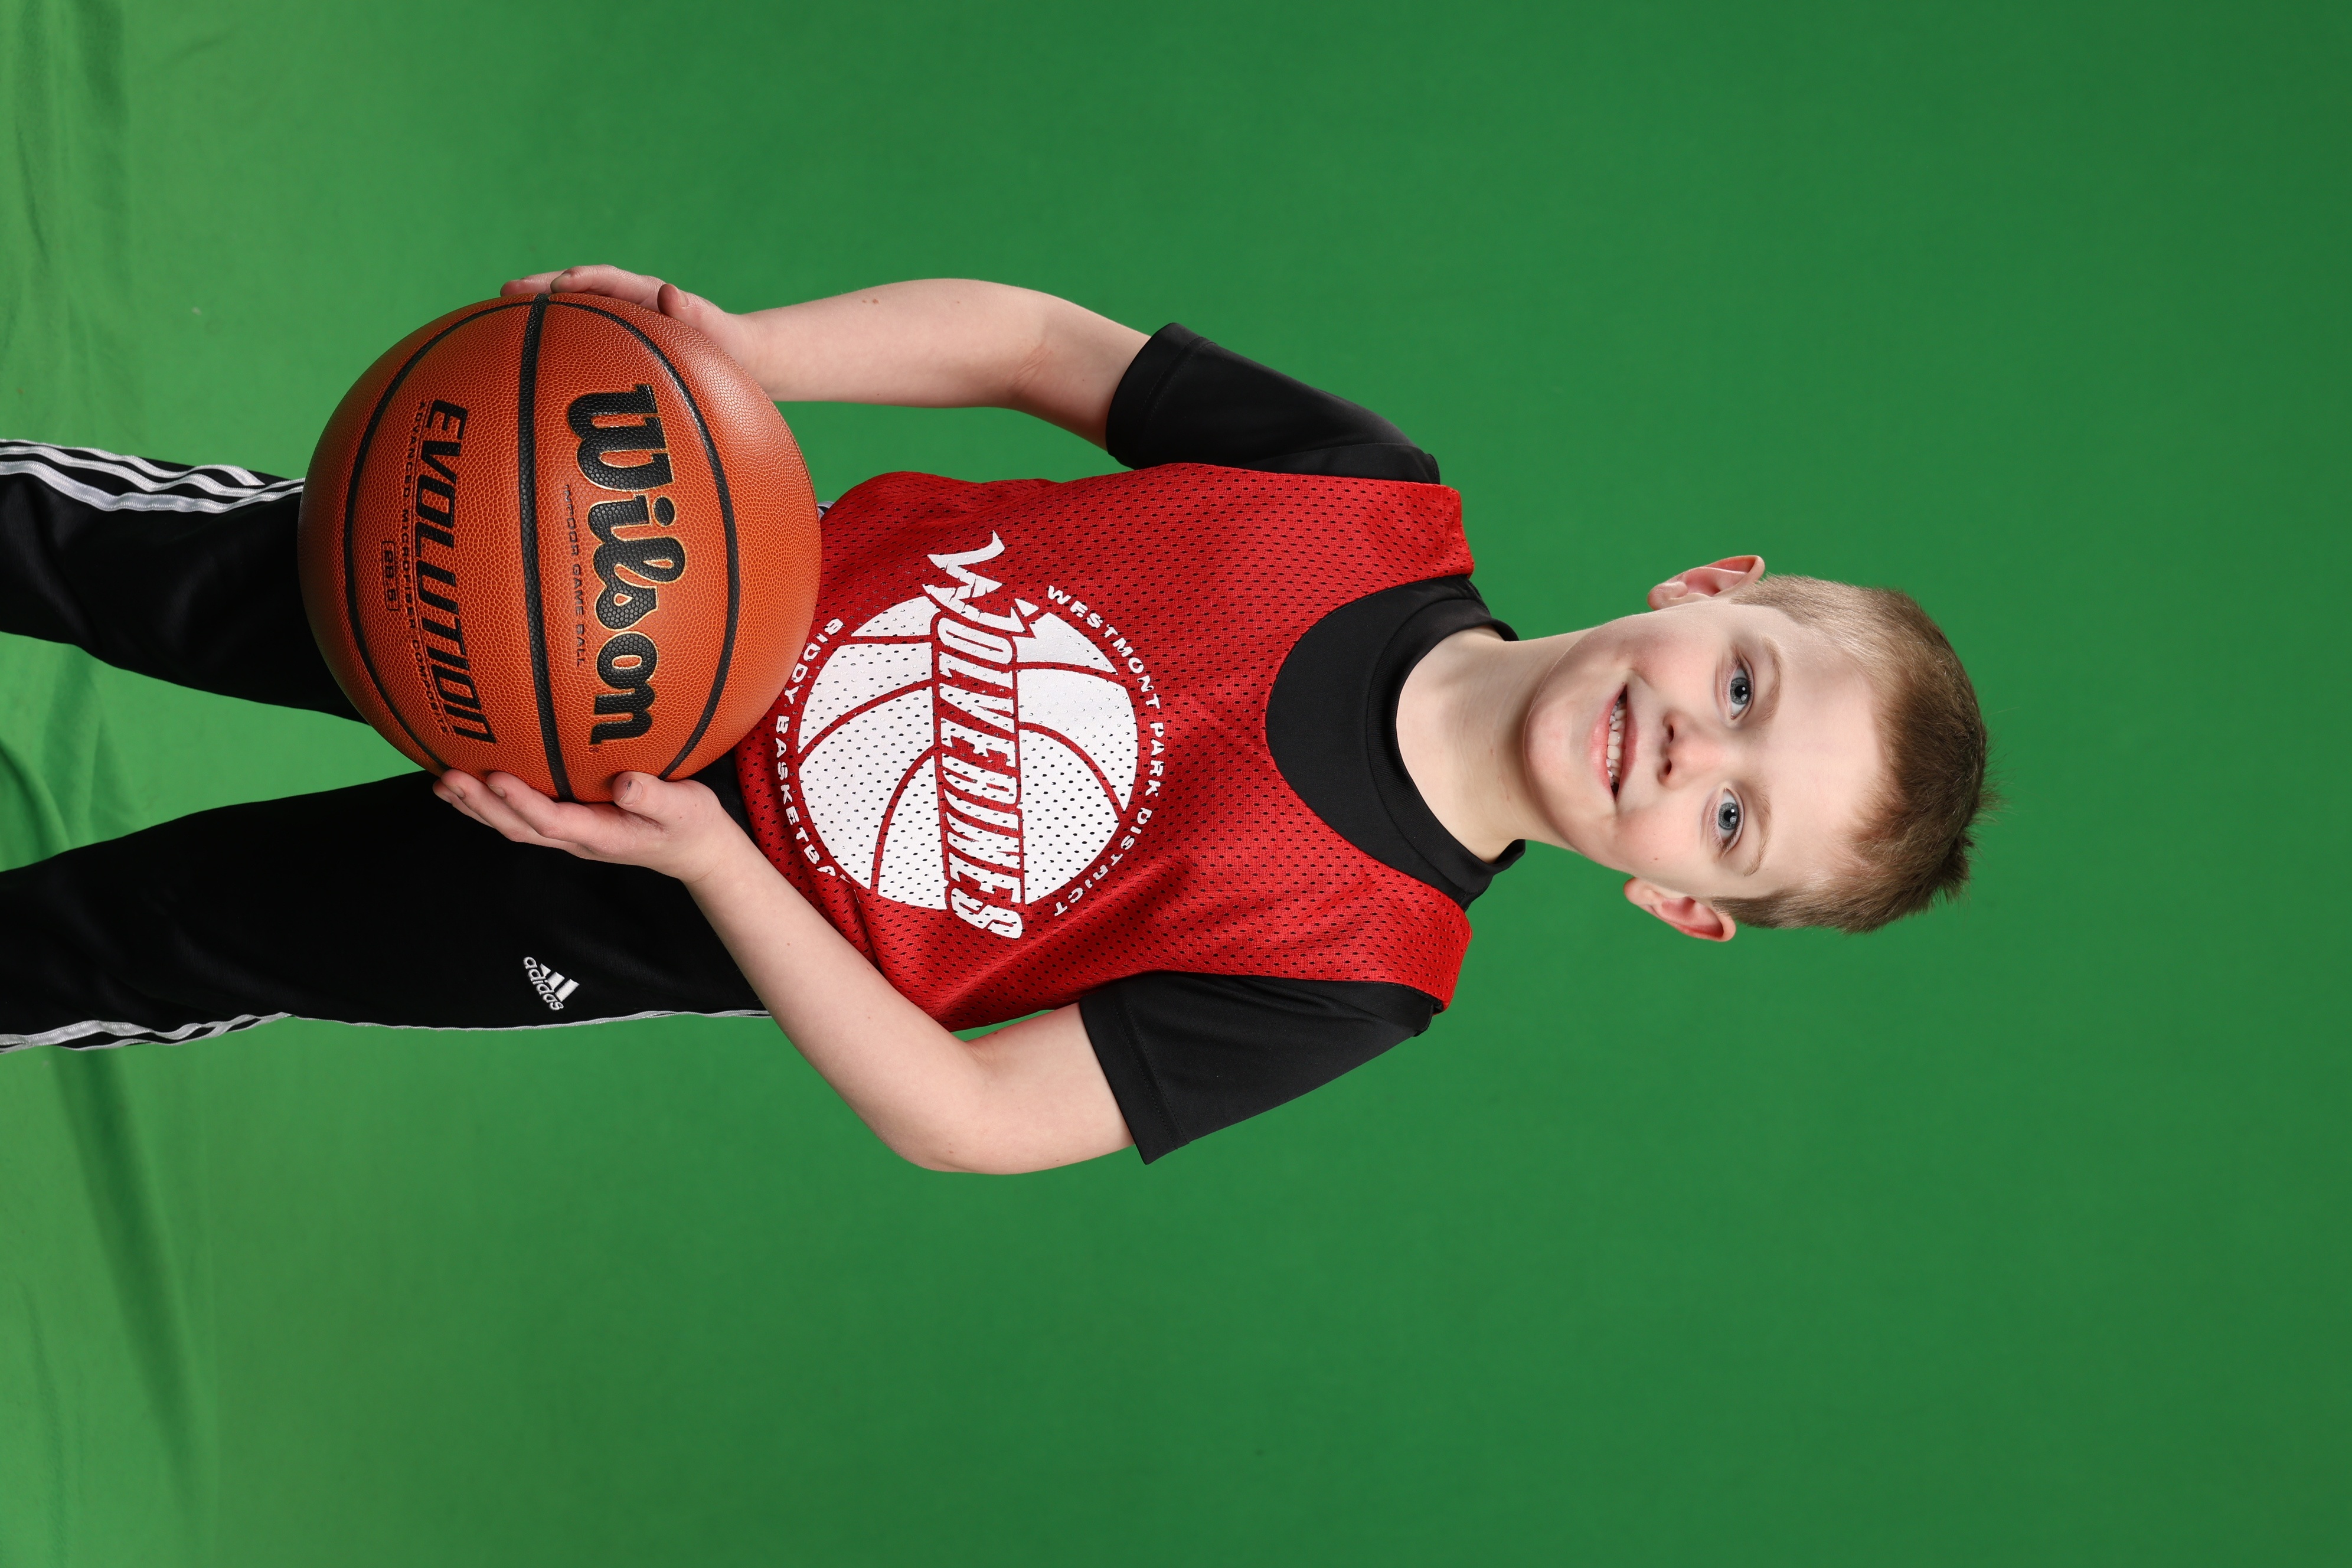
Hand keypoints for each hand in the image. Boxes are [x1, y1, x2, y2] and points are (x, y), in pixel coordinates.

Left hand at [434, 769, 750, 885]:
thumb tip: (626, 784)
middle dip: (481, 806)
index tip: (497, 776)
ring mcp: (570, 834)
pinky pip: (521, 817)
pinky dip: (491, 804)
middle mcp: (577, 838)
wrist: (694, 850)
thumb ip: (656, 797)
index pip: (552, 820)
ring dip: (476, 808)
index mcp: (602, 834)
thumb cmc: (690, 823)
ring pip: (513, 827)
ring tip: (443, 783)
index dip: (522, 801)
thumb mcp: (685, 808)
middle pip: (518, 828)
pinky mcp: (568, 824)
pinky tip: (471, 783)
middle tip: (449, 779)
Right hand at [500, 264, 765, 380]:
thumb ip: (695, 314)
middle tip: (506, 291)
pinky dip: (549, 334)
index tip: (559, 286)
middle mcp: (626, 300)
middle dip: (542, 288)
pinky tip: (518, 348)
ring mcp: (615, 319)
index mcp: (648, 295)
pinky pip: (575, 332)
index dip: (582, 281)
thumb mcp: (717, 332)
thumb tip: (670, 292)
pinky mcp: (610, 339)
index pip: (609, 280)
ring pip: (571, 309)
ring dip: (538, 309)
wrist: (732, 356)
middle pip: (578, 289)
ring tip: (496, 312)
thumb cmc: (724, 346)